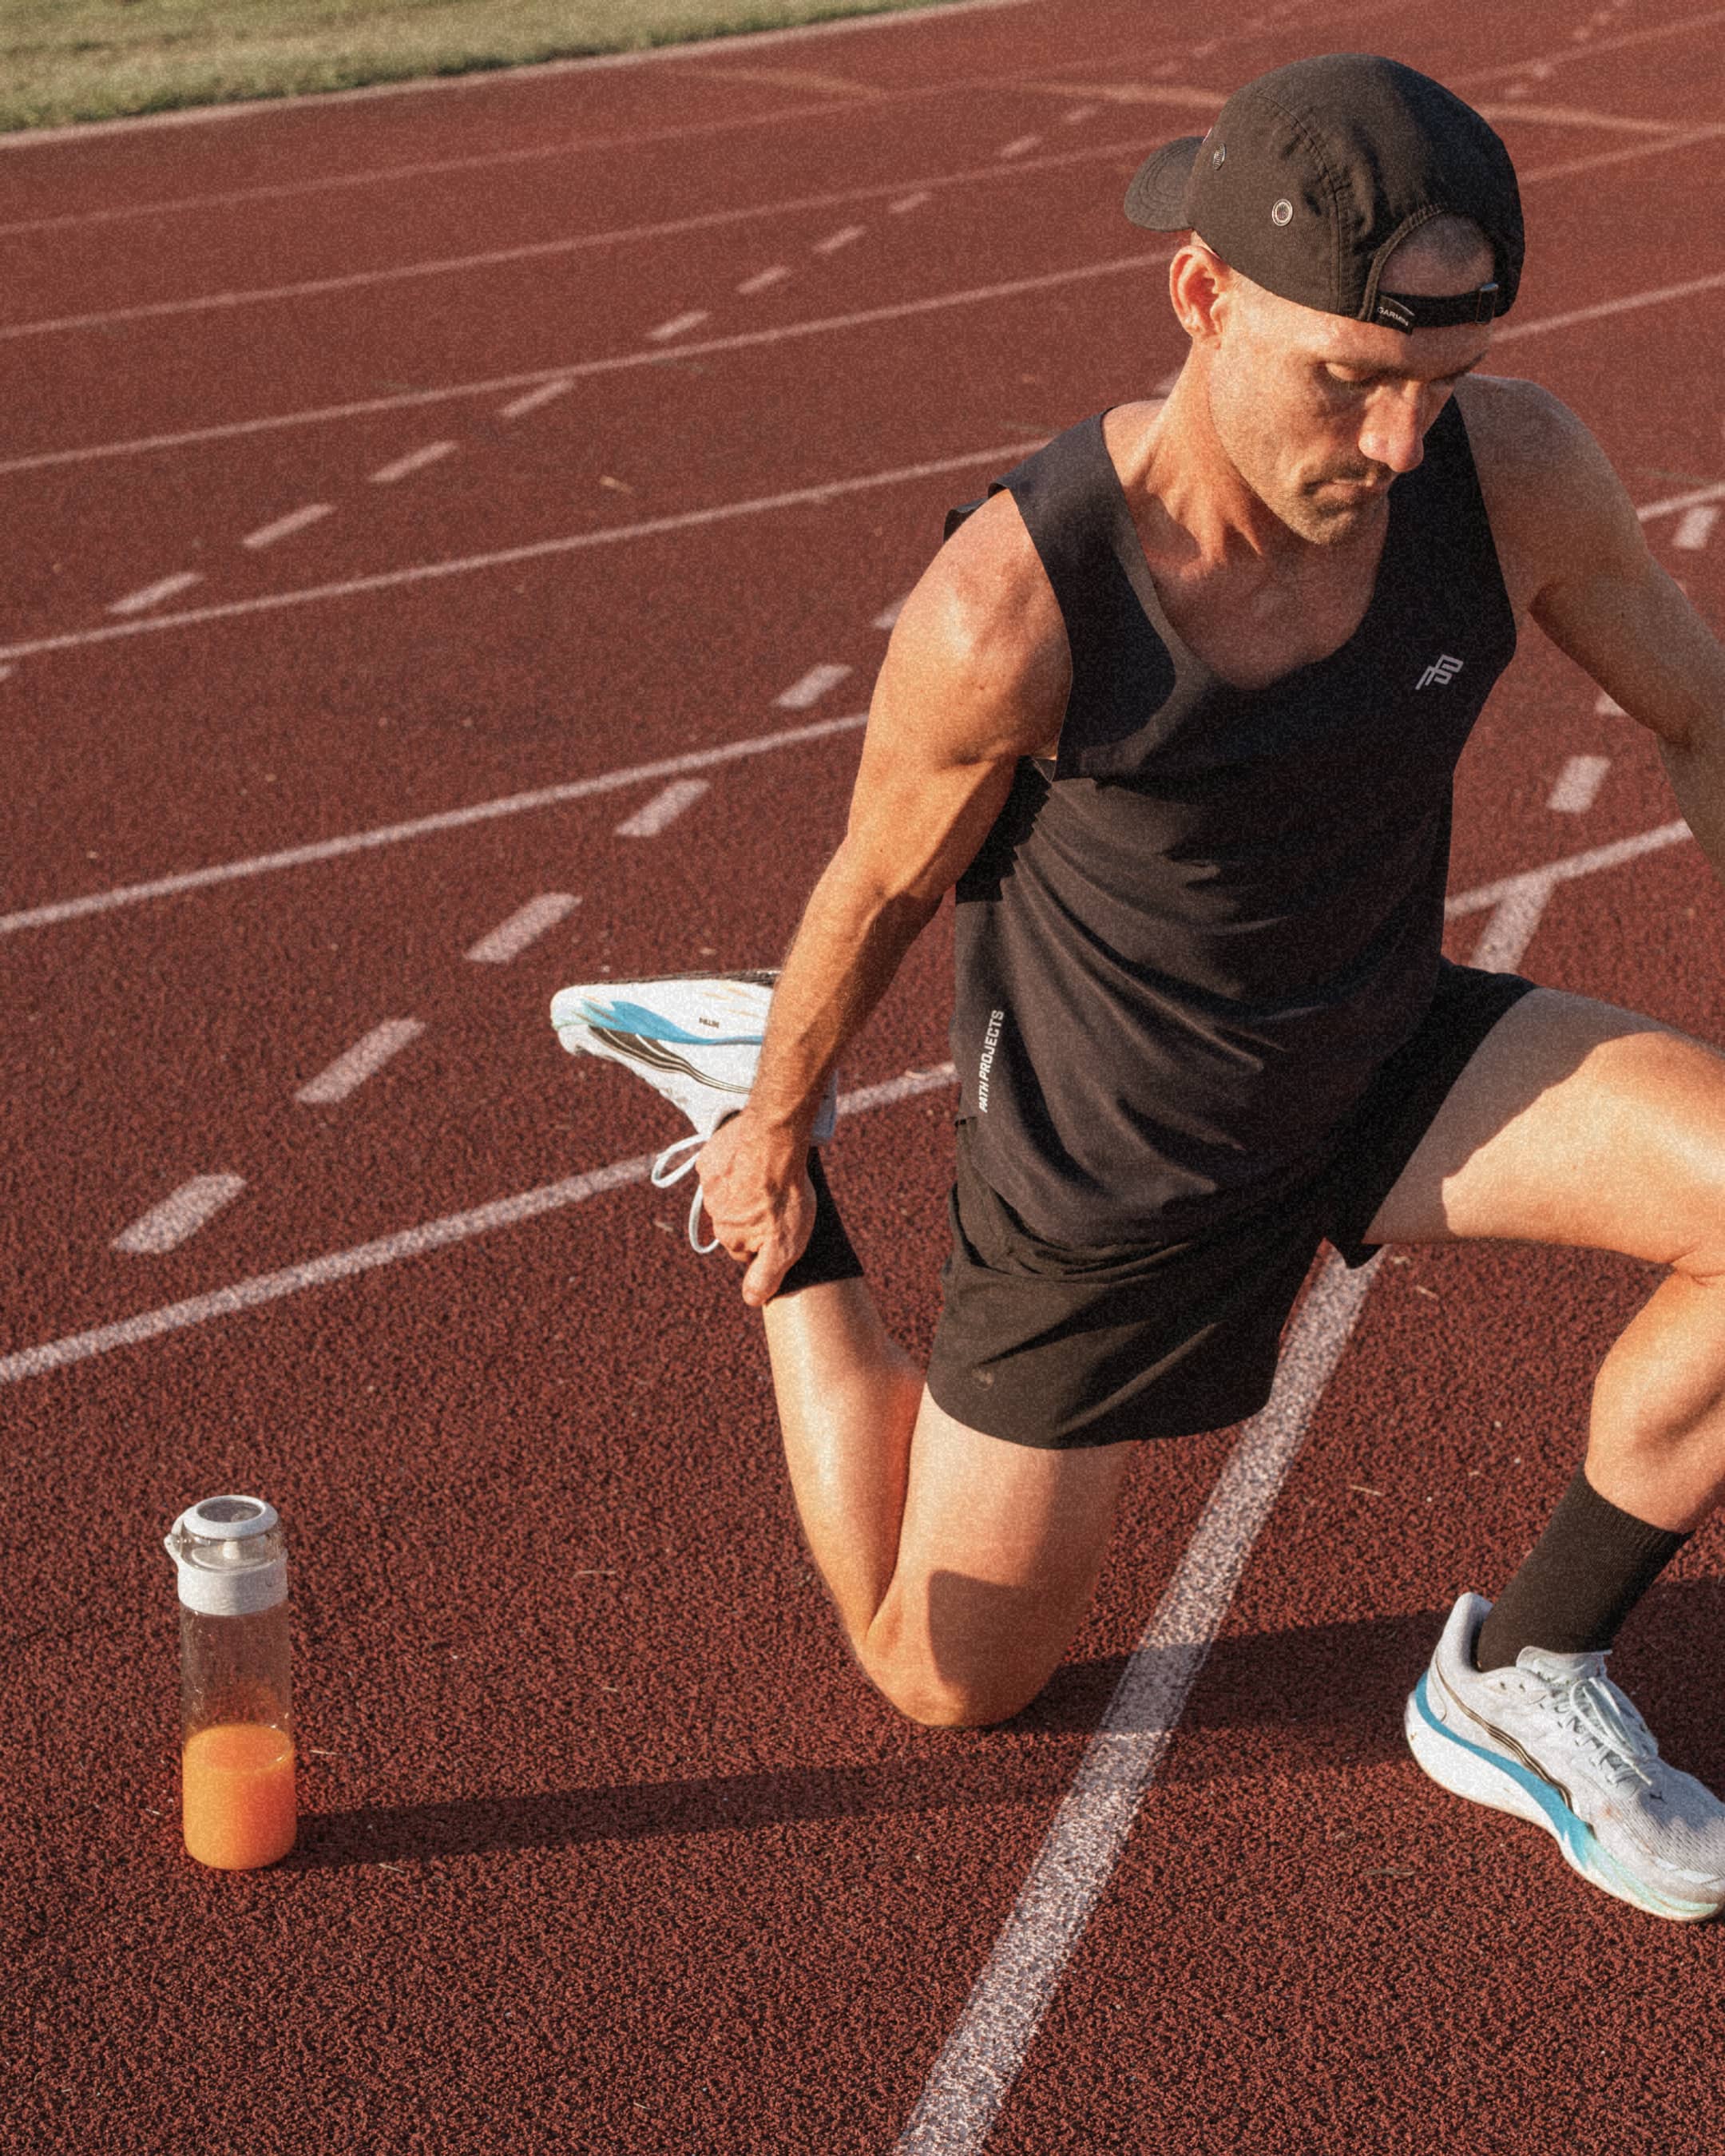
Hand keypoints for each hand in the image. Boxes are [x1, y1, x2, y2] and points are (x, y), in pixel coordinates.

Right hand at [694, 1108, 816, 1308]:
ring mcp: (709, 1184)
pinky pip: (721, 1168)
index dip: (764, 1240)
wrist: (774, 1139)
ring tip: (768, 1178)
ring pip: (728, 1195)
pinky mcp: (710, 1158)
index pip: (744, 1249)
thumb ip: (765, 1276)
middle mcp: (713, 1213)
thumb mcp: (785, 1245)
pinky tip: (753, 1160)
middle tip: (776, 1200)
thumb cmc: (785, 1193)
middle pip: (735, 1222)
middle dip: (752, 1216)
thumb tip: (751, 1301)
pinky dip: (735, 1166)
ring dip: (744, 1190)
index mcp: (730, 1236)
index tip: (779, 1226)